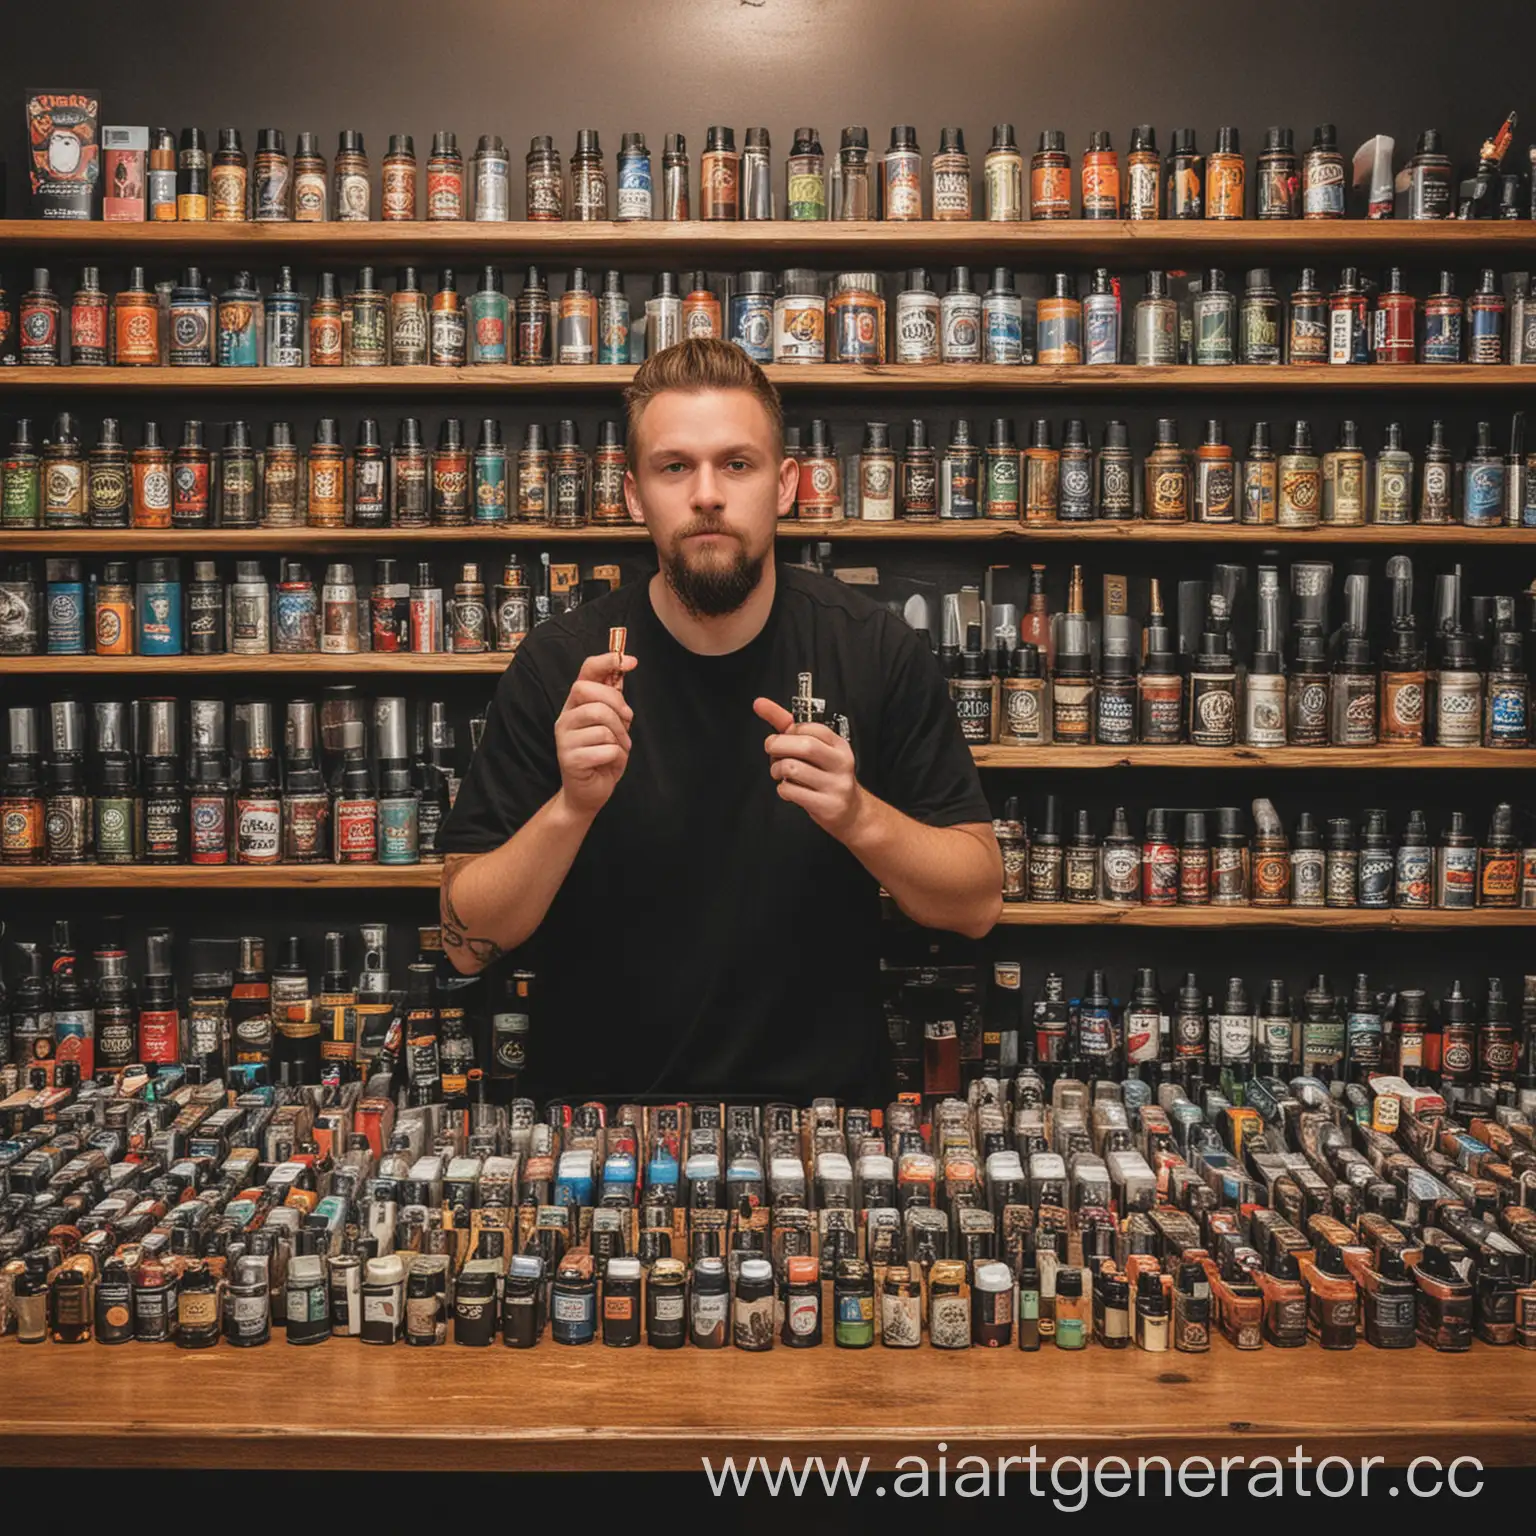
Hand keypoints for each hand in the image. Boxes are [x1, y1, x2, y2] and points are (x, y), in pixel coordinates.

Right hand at [556, 650, 637, 817]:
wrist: (588, 793)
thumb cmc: (601, 756)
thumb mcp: (612, 725)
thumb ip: (613, 700)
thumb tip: (623, 667)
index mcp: (575, 705)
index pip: (585, 672)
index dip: (607, 661)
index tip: (631, 661)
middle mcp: (565, 718)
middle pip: (589, 693)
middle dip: (616, 705)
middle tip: (626, 723)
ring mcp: (564, 739)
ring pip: (602, 724)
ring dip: (620, 737)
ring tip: (617, 748)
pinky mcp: (570, 760)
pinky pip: (605, 749)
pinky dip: (616, 756)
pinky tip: (609, 763)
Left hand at [754, 696, 863, 842]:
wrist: (851, 812)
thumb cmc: (826, 776)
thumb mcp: (814, 749)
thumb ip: (788, 726)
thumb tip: (760, 703)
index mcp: (839, 745)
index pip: (811, 728)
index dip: (789, 730)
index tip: (783, 737)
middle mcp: (841, 763)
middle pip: (804, 746)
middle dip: (778, 746)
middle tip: (772, 752)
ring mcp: (836, 785)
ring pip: (793, 768)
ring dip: (777, 770)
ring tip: (780, 773)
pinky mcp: (827, 805)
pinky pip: (792, 791)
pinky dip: (782, 789)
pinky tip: (789, 790)